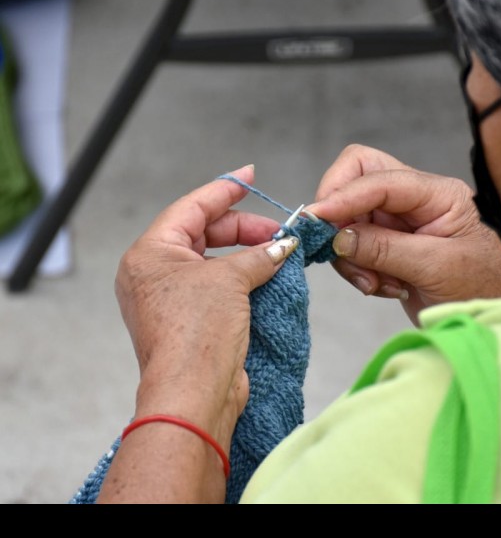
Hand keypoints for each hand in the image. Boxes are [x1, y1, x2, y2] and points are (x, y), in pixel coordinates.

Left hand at [101, 166, 298, 503]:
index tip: (249, 176)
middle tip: (278, 230)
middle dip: (243, 229)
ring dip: (246, 255)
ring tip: (278, 252)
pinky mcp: (189, 321)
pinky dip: (242, 279)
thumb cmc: (197, 333)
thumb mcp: (230, 280)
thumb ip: (258, 255)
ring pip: (212, 262)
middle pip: (203, 234)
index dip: (224, 190)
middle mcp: (154, 274)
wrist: (194, 393)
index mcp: (149, 254)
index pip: (191, 208)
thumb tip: (282, 246)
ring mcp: (170, 299)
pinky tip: (267, 275)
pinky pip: (217, 287)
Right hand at [307, 145, 500, 323]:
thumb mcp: (436, 268)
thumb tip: (337, 237)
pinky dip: (359, 269)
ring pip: (348, 218)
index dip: (344, 196)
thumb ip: (385, 249)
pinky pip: (353, 247)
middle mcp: (416, 200)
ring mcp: (399, 222)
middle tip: (340, 251)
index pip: (379, 178)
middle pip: (357, 181)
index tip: (317, 219)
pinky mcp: (387, 246)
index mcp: (438, 194)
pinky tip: (385, 288)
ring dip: (352, 255)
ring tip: (377, 284)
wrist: (491, 318)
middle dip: (342, 216)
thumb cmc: (481, 290)